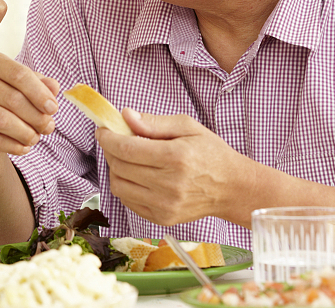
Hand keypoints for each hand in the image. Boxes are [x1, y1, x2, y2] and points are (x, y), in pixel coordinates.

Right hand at [0, 51, 59, 156]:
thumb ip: (42, 85)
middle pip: (12, 99)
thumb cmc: (7, 99)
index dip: (39, 93)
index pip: (19, 74)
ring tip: (35, 138)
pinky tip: (23, 147)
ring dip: (25, 133)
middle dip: (36, 117)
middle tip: (48, 127)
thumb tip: (54, 86)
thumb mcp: (27, 87)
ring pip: (2, 120)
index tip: (53, 108)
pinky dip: (12, 146)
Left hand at [97, 108, 258, 225]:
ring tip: (126, 159)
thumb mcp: (188, 127)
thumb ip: (154, 122)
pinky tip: (136, 175)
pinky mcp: (162, 218)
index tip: (103, 130)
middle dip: (111, 151)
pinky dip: (125, 186)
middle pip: (120, 167)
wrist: (231, 188)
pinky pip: (128, 201)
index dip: (108, 138)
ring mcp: (165, 205)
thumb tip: (125, 116)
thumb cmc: (211, 154)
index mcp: (176, 157)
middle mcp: (170, 184)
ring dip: (115, 169)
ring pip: (119, 186)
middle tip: (115, 141)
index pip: (127, 148)